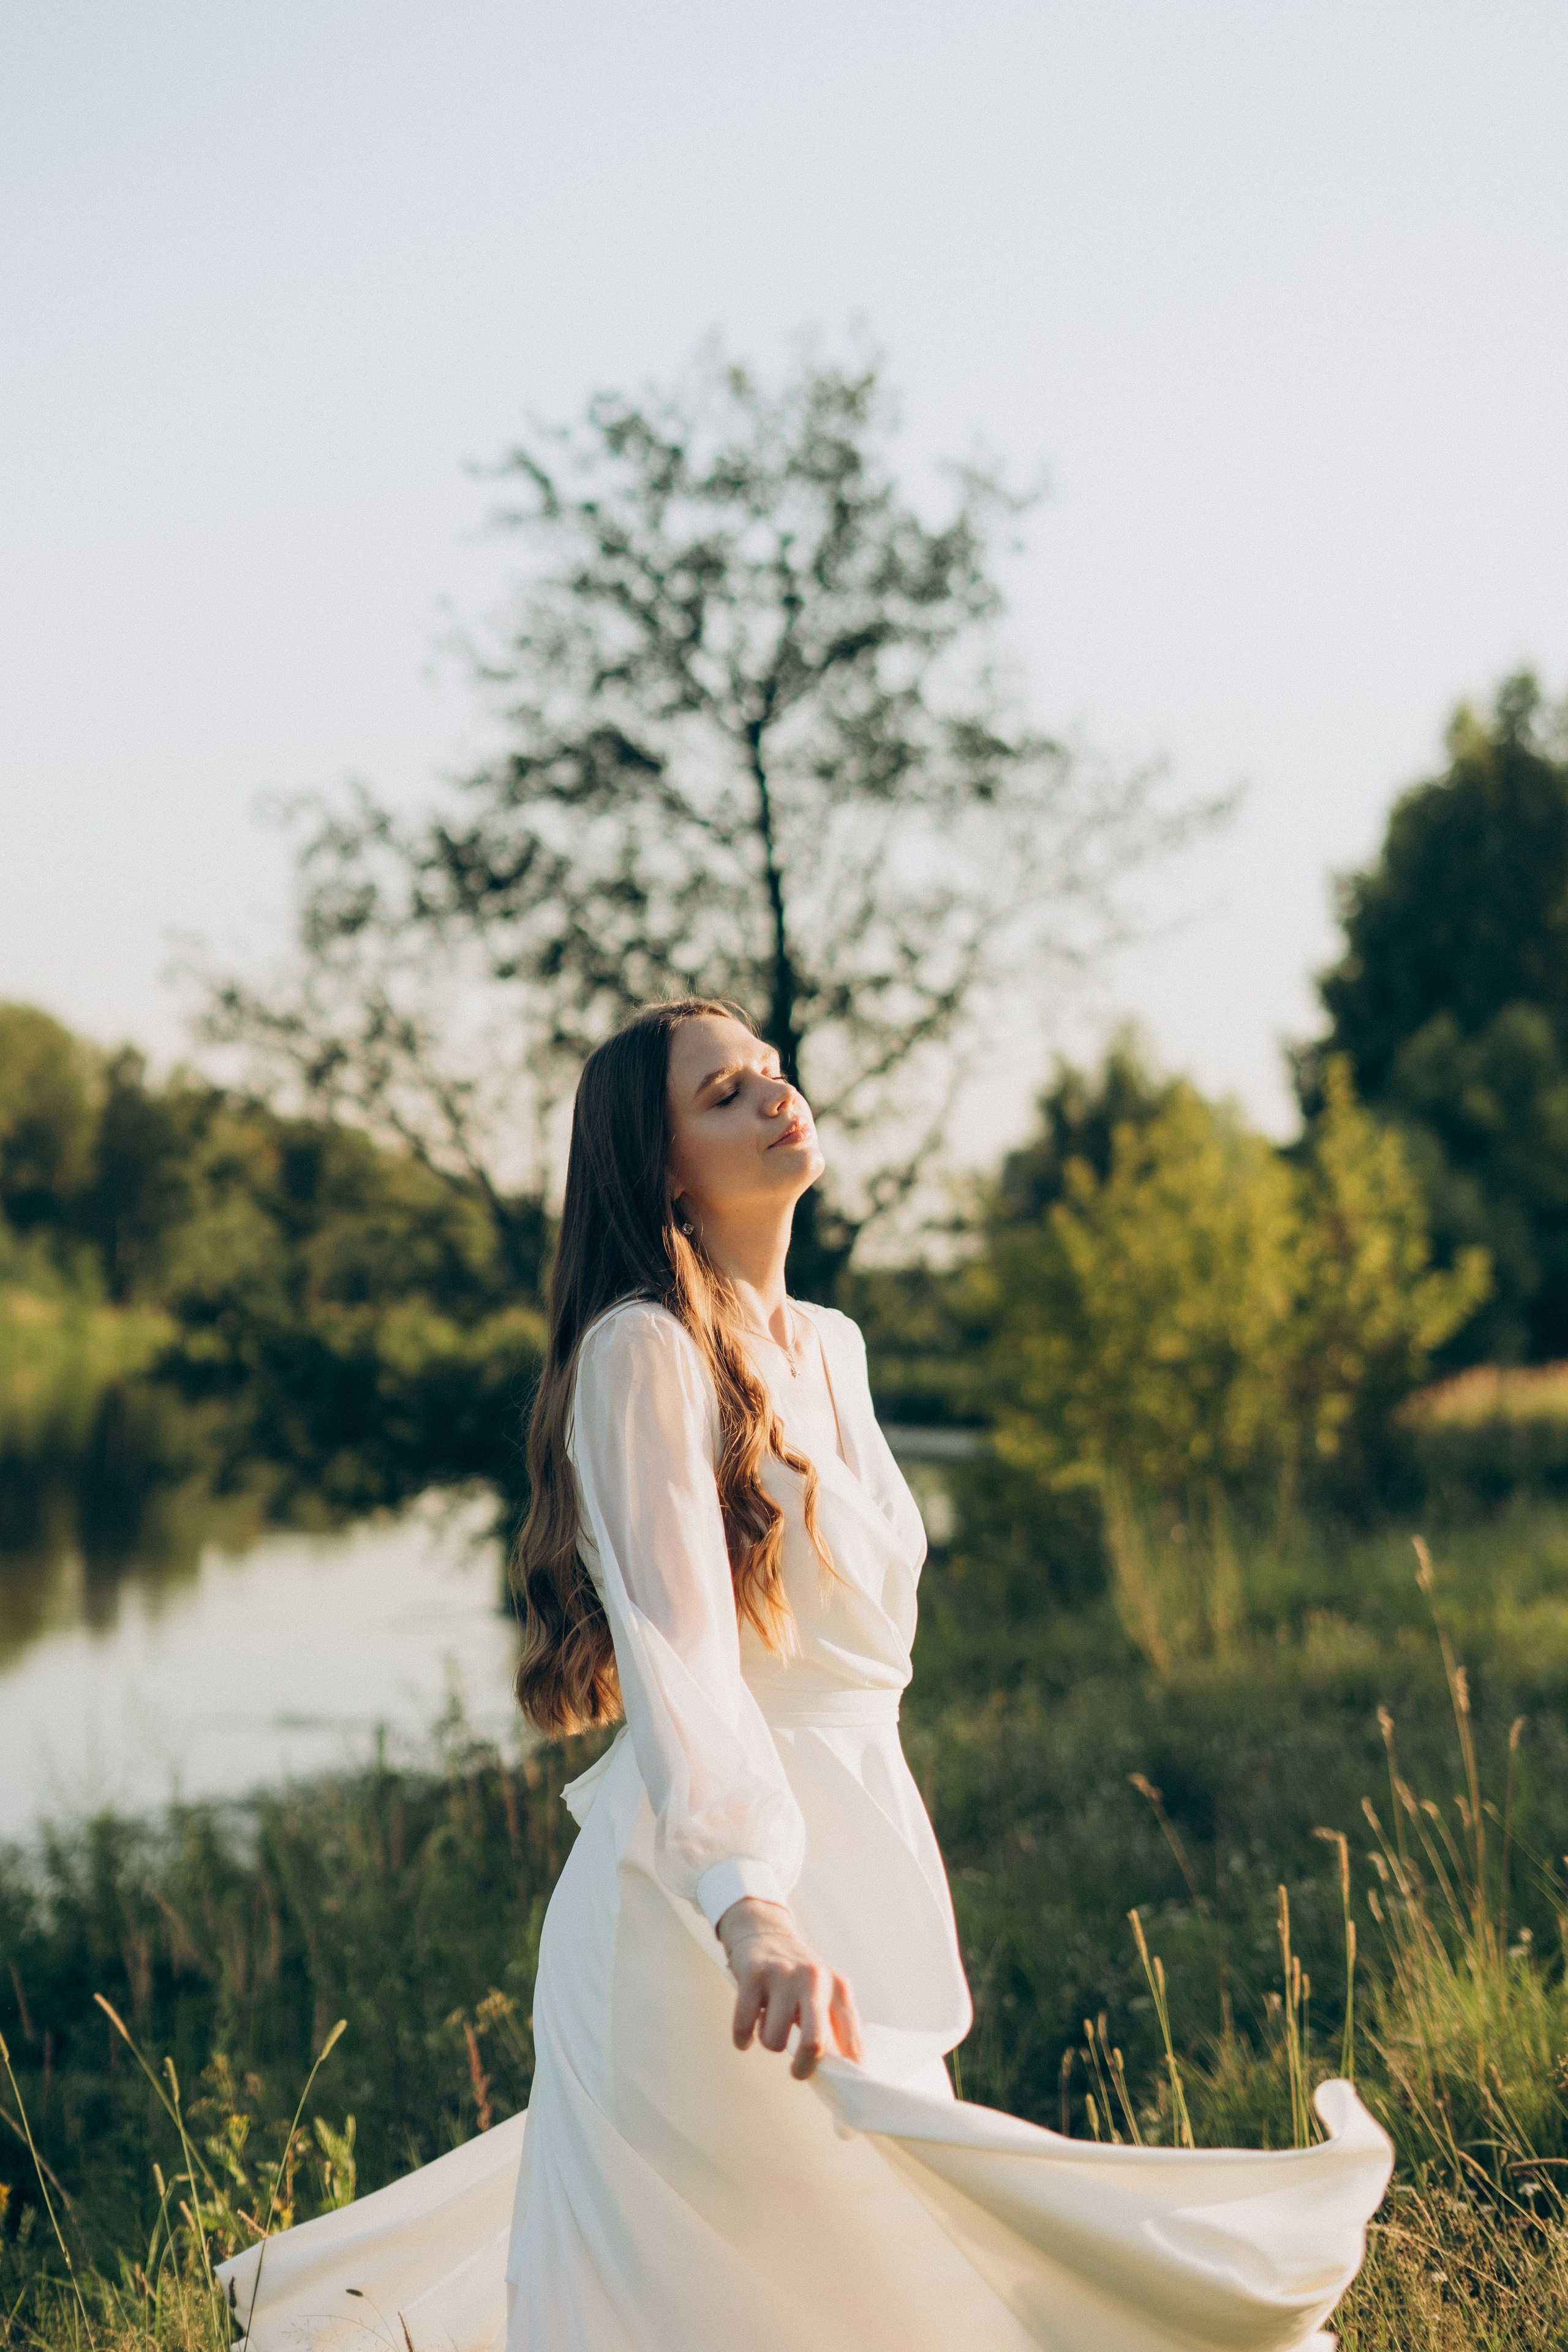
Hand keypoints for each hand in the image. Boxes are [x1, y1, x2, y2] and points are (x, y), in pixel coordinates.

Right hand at [715, 1897, 864, 2080]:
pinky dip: (742, 2040)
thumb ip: (834, 2025)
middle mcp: (814, 1978)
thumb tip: (843, 2072)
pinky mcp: (753, 1974)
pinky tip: (746, 2037)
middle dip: (804, 2067)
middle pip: (814, 2042)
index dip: (844, 2069)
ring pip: (774, 2040)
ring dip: (770, 2042)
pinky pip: (744, 2026)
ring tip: (770, 2026)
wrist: (765, 1931)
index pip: (850, 2038)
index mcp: (839, 1986)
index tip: (836, 2084)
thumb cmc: (798, 1975)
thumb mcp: (826, 1991)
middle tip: (797, 2072)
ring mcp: (783, 1974)